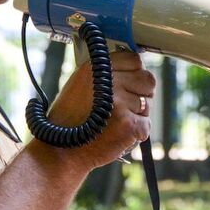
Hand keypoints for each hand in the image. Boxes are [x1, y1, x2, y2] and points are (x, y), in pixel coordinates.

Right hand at [49, 51, 154, 169]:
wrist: (61, 150)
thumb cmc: (70, 119)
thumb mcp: (80, 84)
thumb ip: (106, 74)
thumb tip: (133, 67)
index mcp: (97, 68)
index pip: (134, 59)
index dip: (135, 72)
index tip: (129, 83)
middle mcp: (109, 81)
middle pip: (148, 79)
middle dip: (142, 93)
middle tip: (126, 105)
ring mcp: (120, 103)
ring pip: (147, 104)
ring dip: (136, 115)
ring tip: (114, 123)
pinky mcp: (128, 124)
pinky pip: (146, 125)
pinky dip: (135, 133)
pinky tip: (116, 135)